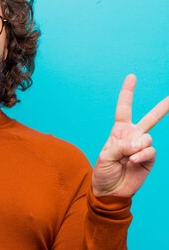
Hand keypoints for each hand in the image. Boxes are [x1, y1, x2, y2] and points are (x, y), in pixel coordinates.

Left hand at [92, 74, 168, 196]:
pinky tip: (132, 162)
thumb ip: (120, 146)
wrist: (111, 191)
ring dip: (136, 147)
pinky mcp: (149, 158)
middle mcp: (133, 136)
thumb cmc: (103, 172)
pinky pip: (150, 151)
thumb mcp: (105, 156)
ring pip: (147, 138)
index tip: (132, 77)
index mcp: (119, 131)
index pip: (124, 109)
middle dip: (163, 107)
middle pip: (150, 118)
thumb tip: (139, 143)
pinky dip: (140, 156)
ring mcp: (142, 147)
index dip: (128, 93)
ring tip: (126, 158)